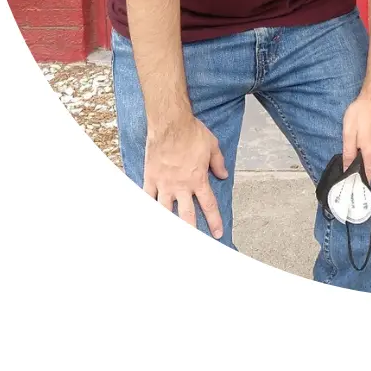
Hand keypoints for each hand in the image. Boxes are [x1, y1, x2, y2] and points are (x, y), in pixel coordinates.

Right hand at [143, 116, 227, 238]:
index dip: (214, 220)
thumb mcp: (212, 145)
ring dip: (167, 226)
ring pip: (165, 211)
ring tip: (168, 240)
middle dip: (191, 232)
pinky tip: (146, 220)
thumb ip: (218, 163)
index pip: (208, 205)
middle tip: (193, 246)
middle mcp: (181, 186)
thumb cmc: (192, 132)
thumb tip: (224, 175)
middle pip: (186, 215)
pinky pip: (147, 198)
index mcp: (198, 179)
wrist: (171, 123)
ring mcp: (164, 184)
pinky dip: (146, 209)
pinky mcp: (151, 178)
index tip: (217, 234)